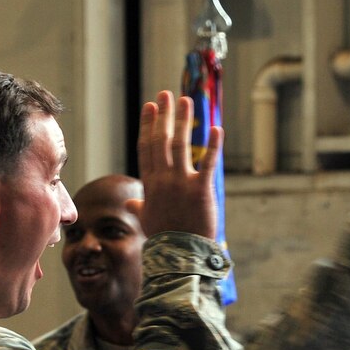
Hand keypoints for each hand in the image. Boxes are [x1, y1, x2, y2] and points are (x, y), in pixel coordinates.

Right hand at [135, 91, 221, 238]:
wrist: (180, 255)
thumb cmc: (164, 238)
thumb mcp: (147, 220)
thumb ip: (140, 206)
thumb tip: (133, 202)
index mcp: (150, 183)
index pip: (147, 147)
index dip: (149, 124)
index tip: (150, 106)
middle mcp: (164, 179)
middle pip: (162, 140)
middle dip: (164, 115)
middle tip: (166, 94)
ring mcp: (181, 183)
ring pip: (182, 145)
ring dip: (184, 121)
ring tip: (186, 100)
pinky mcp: (201, 190)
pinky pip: (208, 162)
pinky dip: (213, 145)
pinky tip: (216, 128)